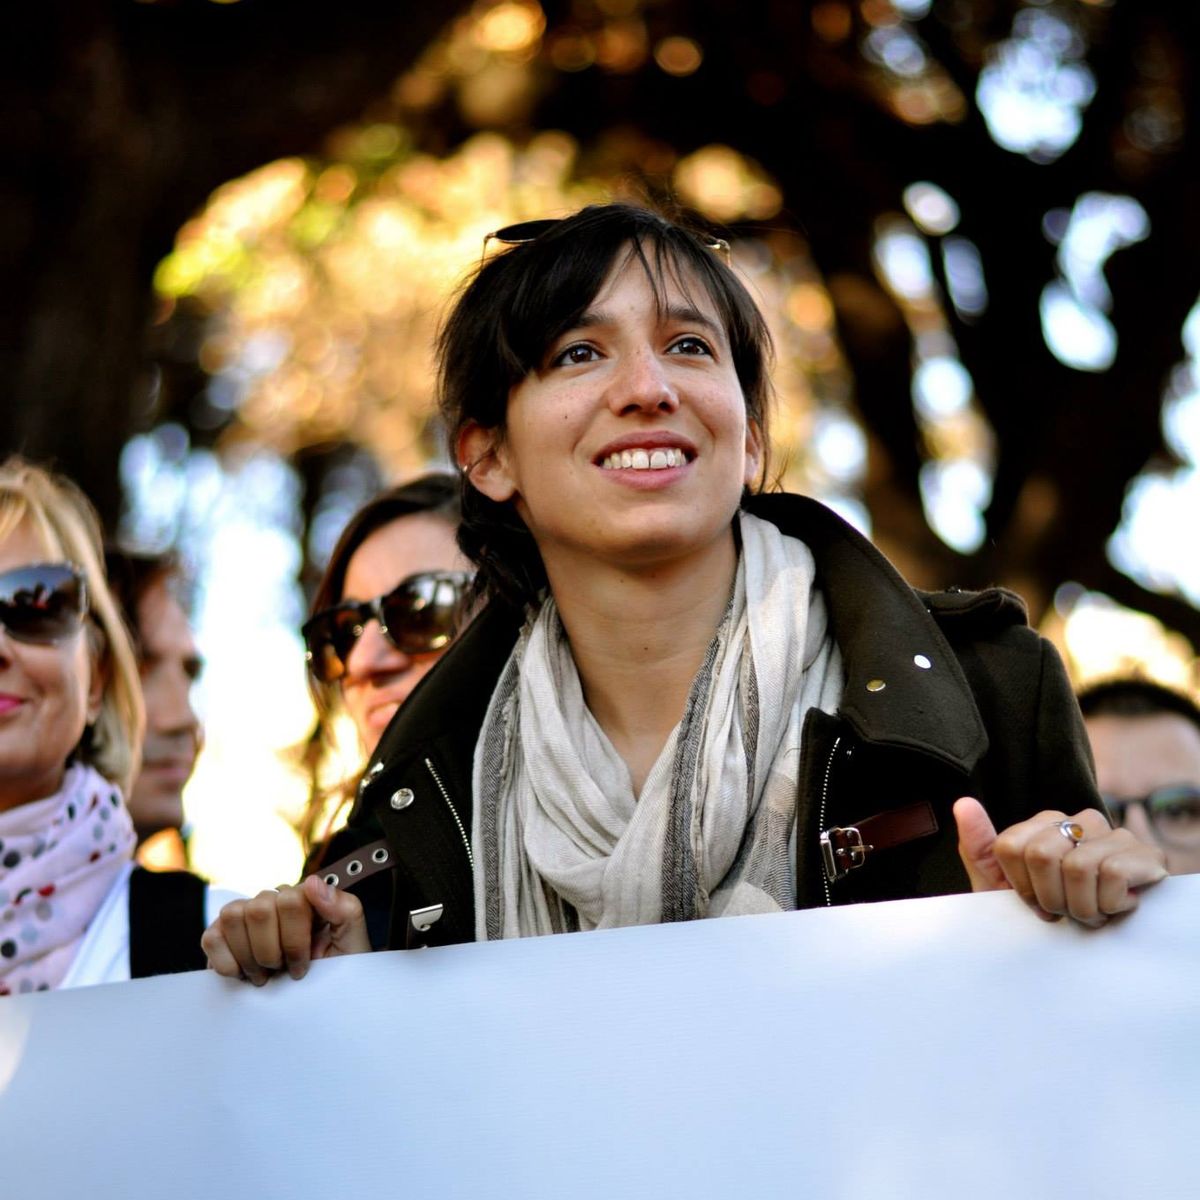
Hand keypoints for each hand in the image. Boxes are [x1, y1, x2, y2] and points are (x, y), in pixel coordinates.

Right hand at [201, 875, 370, 983]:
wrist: (316, 1001)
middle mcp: (273, 899)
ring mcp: (245, 915)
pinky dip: (225, 962)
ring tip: (265, 973)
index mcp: (305, 896)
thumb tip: (312, 883)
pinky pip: (211, 937)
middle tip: (282, 969)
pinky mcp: (220, 935)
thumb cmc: (337, 970)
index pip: (290, 900)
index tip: (304, 964)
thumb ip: (344, 908)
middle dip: (271, 950)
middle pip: (259, 908)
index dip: (295, 940)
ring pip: (232, 916)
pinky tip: (242, 974)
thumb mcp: (352, 942)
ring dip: (249, 956)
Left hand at [953, 797, 1167, 926]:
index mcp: (1044, 822)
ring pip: (1076, 867)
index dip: (1020, 886)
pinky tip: (1117, 905)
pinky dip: (1109, 903)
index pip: (1010, 847)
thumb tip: (963, 803)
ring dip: (1081, 906)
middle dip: (1049, 898)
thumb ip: (979, 846)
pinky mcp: (1145, 853)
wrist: (1104, 946)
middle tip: (1065, 910)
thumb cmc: (1050, 909)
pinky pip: (1112, 874)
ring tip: (1091, 910)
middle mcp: (1079, 820)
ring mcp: (1114, 833)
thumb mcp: (1002, 886)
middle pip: (1040, 855)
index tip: (1034, 902)